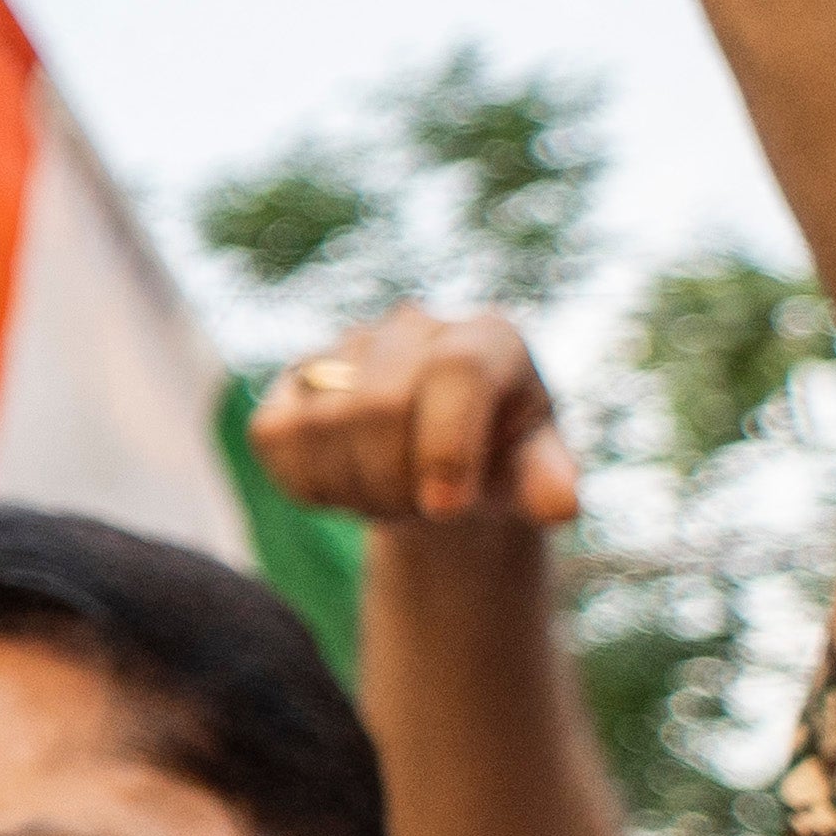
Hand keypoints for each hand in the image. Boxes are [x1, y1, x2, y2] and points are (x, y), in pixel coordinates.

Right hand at [247, 306, 582, 531]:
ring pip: (321, 424)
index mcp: (488, 337)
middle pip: (379, 404)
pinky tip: (349, 486)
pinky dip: (308, 483)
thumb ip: (547, 483)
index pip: (454, 369)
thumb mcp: (535, 477)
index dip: (445, 444)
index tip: (446, 508)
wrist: (449, 477)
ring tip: (393, 497)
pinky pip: (277, 437)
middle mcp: (413, 326)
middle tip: (424, 509)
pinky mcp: (291, 383)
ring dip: (357, 490)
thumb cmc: (500, 468)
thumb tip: (559, 504)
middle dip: (398, 483)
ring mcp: (345, 349)